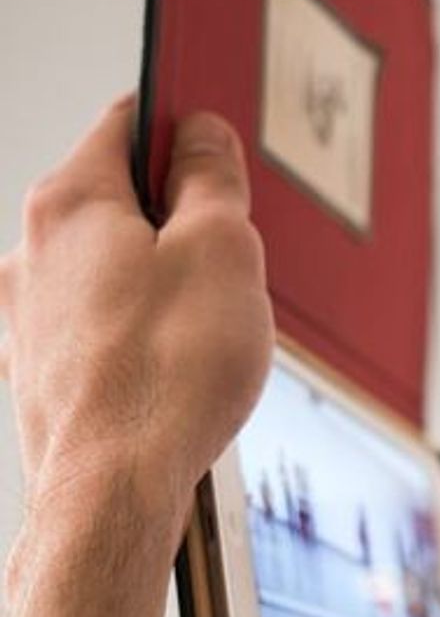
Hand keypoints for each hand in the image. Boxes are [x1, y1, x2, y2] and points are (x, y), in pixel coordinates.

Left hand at [0, 97, 272, 544]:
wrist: (113, 495)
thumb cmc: (164, 380)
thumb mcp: (222, 251)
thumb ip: (212, 180)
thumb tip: (202, 136)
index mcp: (70, 201)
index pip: (127, 121)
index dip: (185, 129)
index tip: (220, 153)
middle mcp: (32, 252)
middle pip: (119, 205)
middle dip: (180, 226)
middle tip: (232, 266)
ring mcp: (29, 319)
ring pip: (110, 276)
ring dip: (162, 291)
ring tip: (206, 339)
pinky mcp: (41, 377)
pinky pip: (101, 336)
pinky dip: (140, 344)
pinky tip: (172, 380)